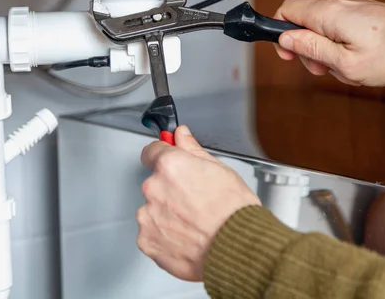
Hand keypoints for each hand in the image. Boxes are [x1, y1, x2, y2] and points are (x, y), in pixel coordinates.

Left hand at [137, 125, 259, 280]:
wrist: (237, 248)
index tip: (167, 164)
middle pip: (154, 183)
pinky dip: (163, 236)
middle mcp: (154, 188)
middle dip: (169, 190)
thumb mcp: (220, 170)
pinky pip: (150, 234)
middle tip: (193, 201)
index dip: (162, 157)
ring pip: (152, 209)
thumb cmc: (234, 212)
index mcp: (170, 165)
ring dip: (165, 214)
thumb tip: (181, 135)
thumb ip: (192, 150)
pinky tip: (184, 237)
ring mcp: (148, 215)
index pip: (151, 151)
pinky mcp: (147, 240)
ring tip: (192, 223)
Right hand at [273, 0, 384, 86]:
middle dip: (307, 48)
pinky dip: (341, 45)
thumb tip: (285, 39)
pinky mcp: (365, 12)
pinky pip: (340, 27)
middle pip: (303, 22)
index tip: (287, 52)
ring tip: (345, 67)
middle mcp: (338, 4)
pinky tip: (357, 59)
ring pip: (323, 27)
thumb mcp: (343, 62)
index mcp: (327, 13)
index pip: (286, 9)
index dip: (279, 32)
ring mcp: (353, 6)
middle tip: (321, 67)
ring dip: (326, 50)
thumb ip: (310, 48)